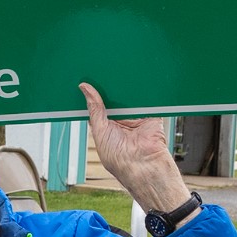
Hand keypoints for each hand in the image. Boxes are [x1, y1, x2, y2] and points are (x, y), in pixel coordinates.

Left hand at [80, 83, 190, 214]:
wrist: (143, 165)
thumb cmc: (118, 158)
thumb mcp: (100, 130)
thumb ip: (95, 109)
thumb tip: (84, 88)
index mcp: (107, 126)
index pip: (99, 104)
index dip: (94, 92)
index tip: (88, 77)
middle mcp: (121, 120)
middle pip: (114, 97)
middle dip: (109, 86)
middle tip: (102, 71)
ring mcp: (136, 117)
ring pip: (129, 96)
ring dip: (125, 86)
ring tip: (117, 72)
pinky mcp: (151, 114)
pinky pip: (147, 98)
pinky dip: (143, 91)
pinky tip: (135, 80)